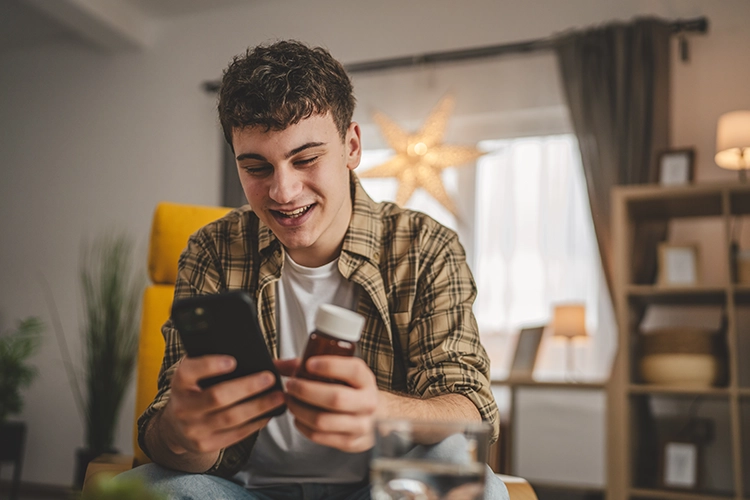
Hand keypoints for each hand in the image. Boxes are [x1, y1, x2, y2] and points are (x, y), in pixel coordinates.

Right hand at [160, 355, 284, 455]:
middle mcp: (182, 407)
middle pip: (217, 396)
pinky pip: (235, 434)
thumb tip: (275, 360)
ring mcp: (193, 429)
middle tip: (269, 378)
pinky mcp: (205, 445)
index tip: (233, 360)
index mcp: (180, 383)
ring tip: (278, 397)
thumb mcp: (202, 372)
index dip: (210, 366)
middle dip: (247, 387)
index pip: (189, 372)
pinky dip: (255, 423)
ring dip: (258, 407)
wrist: (176, 426)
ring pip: (230, 418)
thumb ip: (230, 361)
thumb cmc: (197, 390)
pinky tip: (268, 414)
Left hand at [281, 356, 378, 452]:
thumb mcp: (347, 373)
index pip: (353, 371)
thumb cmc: (354, 391)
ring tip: (291, 401)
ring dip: (300, 410)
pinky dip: (302, 426)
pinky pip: (319, 436)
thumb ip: (323, 366)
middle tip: (292, 385)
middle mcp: (368, 404)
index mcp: (367, 381)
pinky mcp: (351, 443)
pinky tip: (298, 417)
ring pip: (323, 420)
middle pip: (335, 398)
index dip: (330, 366)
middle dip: (306, 390)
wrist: (375, 416)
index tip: (309, 364)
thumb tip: (292, 365)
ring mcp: (361, 426)